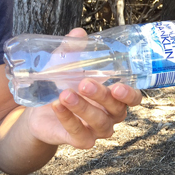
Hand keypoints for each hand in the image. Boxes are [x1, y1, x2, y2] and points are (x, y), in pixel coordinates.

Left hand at [25, 28, 142, 148]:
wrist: (40, 112)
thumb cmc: (62, 86)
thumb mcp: (66, 66)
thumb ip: (73, 51)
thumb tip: (79, 33)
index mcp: (115, 97)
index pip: (133, 99)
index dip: (130, 94)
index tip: (118, 86)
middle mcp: (111, 116)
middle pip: (117, 110)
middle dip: (102, 96)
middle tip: (85, 83)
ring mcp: (97, 130)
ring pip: (99, 123)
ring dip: (83, 108)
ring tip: (65, 94)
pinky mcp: (81, 141)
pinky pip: (79, 134)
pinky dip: (68, 119)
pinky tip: (57, 105)